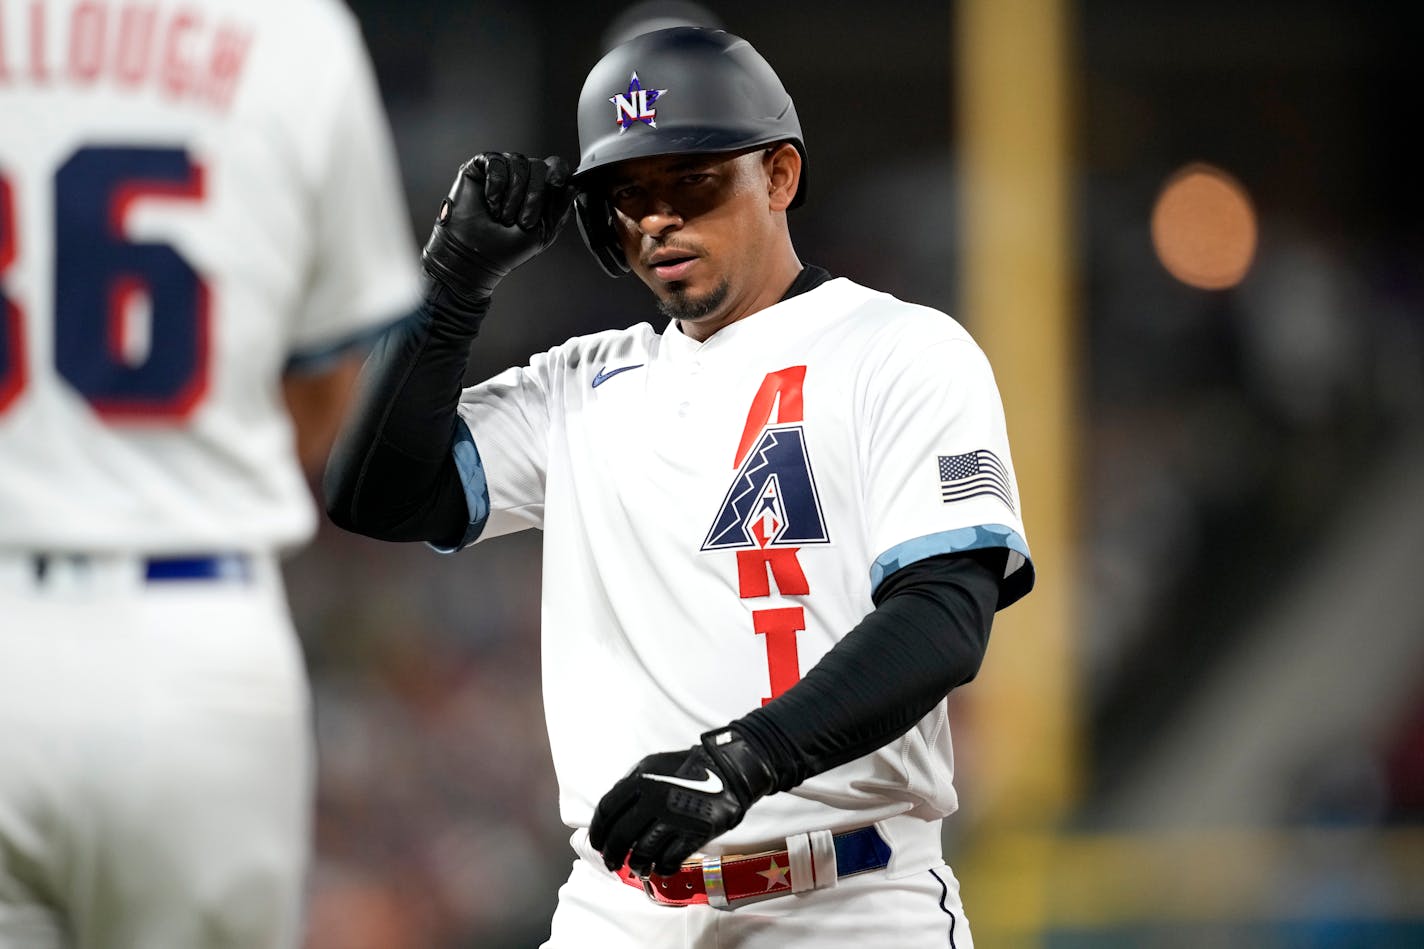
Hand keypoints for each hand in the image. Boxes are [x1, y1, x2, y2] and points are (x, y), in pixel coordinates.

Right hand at [421, 152, 573, 300]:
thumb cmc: (506, 248)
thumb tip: (574, 185)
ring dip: (514, 194)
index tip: (557, 185)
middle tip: (522, 220)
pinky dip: (496, 184)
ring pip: (518, 162)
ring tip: (503, 216)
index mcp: (540, 190)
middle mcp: (522, 176)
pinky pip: (495, 161)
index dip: (559, 171)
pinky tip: (491, 203)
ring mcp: (502, 170)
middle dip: (534, 195)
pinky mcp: (480, 167)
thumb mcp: (543, 232)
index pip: (556, 167)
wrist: (474, 255)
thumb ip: (559, 208)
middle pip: (539, 165)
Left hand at [590, 728, 777, 876]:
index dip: (598, 831)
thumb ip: (630, 785)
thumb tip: (613, 811)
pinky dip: (662, 868)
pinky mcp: (692, 834)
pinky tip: (660, 867)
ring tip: (637, 868)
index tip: (598, 843)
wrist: (727, 770)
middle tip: (612, 862)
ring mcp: (672, 820)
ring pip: (642, 853)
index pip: (606, 812)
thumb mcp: (651, 765)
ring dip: (636, 865)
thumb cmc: (687, 768)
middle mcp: (652, 801)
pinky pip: (669, 860)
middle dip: (612, 854)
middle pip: (620, 837)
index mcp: (639, 781)